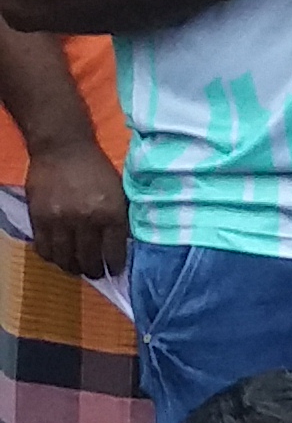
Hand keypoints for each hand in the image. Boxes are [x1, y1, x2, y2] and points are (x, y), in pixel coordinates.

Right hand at [22, 130, 121, 277]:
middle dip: (94, 271)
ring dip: (72, 268)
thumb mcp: (119, 192)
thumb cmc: (96, 169)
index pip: (114, 252)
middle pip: (89, 259)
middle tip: (97, 274)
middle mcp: (86, 220)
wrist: (63, 148)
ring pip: (65, 258)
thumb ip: (120, 218)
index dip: (115, 266)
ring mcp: (60, 220)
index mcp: (111, 213)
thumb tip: (122, 245)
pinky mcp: (39, 218)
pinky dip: (51, 257)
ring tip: (77, 268)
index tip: (115, 270)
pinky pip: (44, 247)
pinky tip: (58, 256)